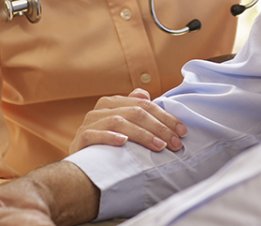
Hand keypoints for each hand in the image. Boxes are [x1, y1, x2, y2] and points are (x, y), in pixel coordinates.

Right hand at [69, 88, 187, 154]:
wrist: (79, 166)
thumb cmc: (105, 144)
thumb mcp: (121, 124)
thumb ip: (133, 108)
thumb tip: (145, 94)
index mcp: (112, 102)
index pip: (144, 105)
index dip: (165, 117)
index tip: (182, 131)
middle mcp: (100, 110)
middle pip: (135, 112)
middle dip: (159, 128)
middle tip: (175, 143)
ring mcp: (89, 123)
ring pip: (119, 122)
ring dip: (142, 134)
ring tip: (158, 146)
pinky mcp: (80, 140)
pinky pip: (94, 135)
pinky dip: (109, 137)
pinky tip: (123, 143)